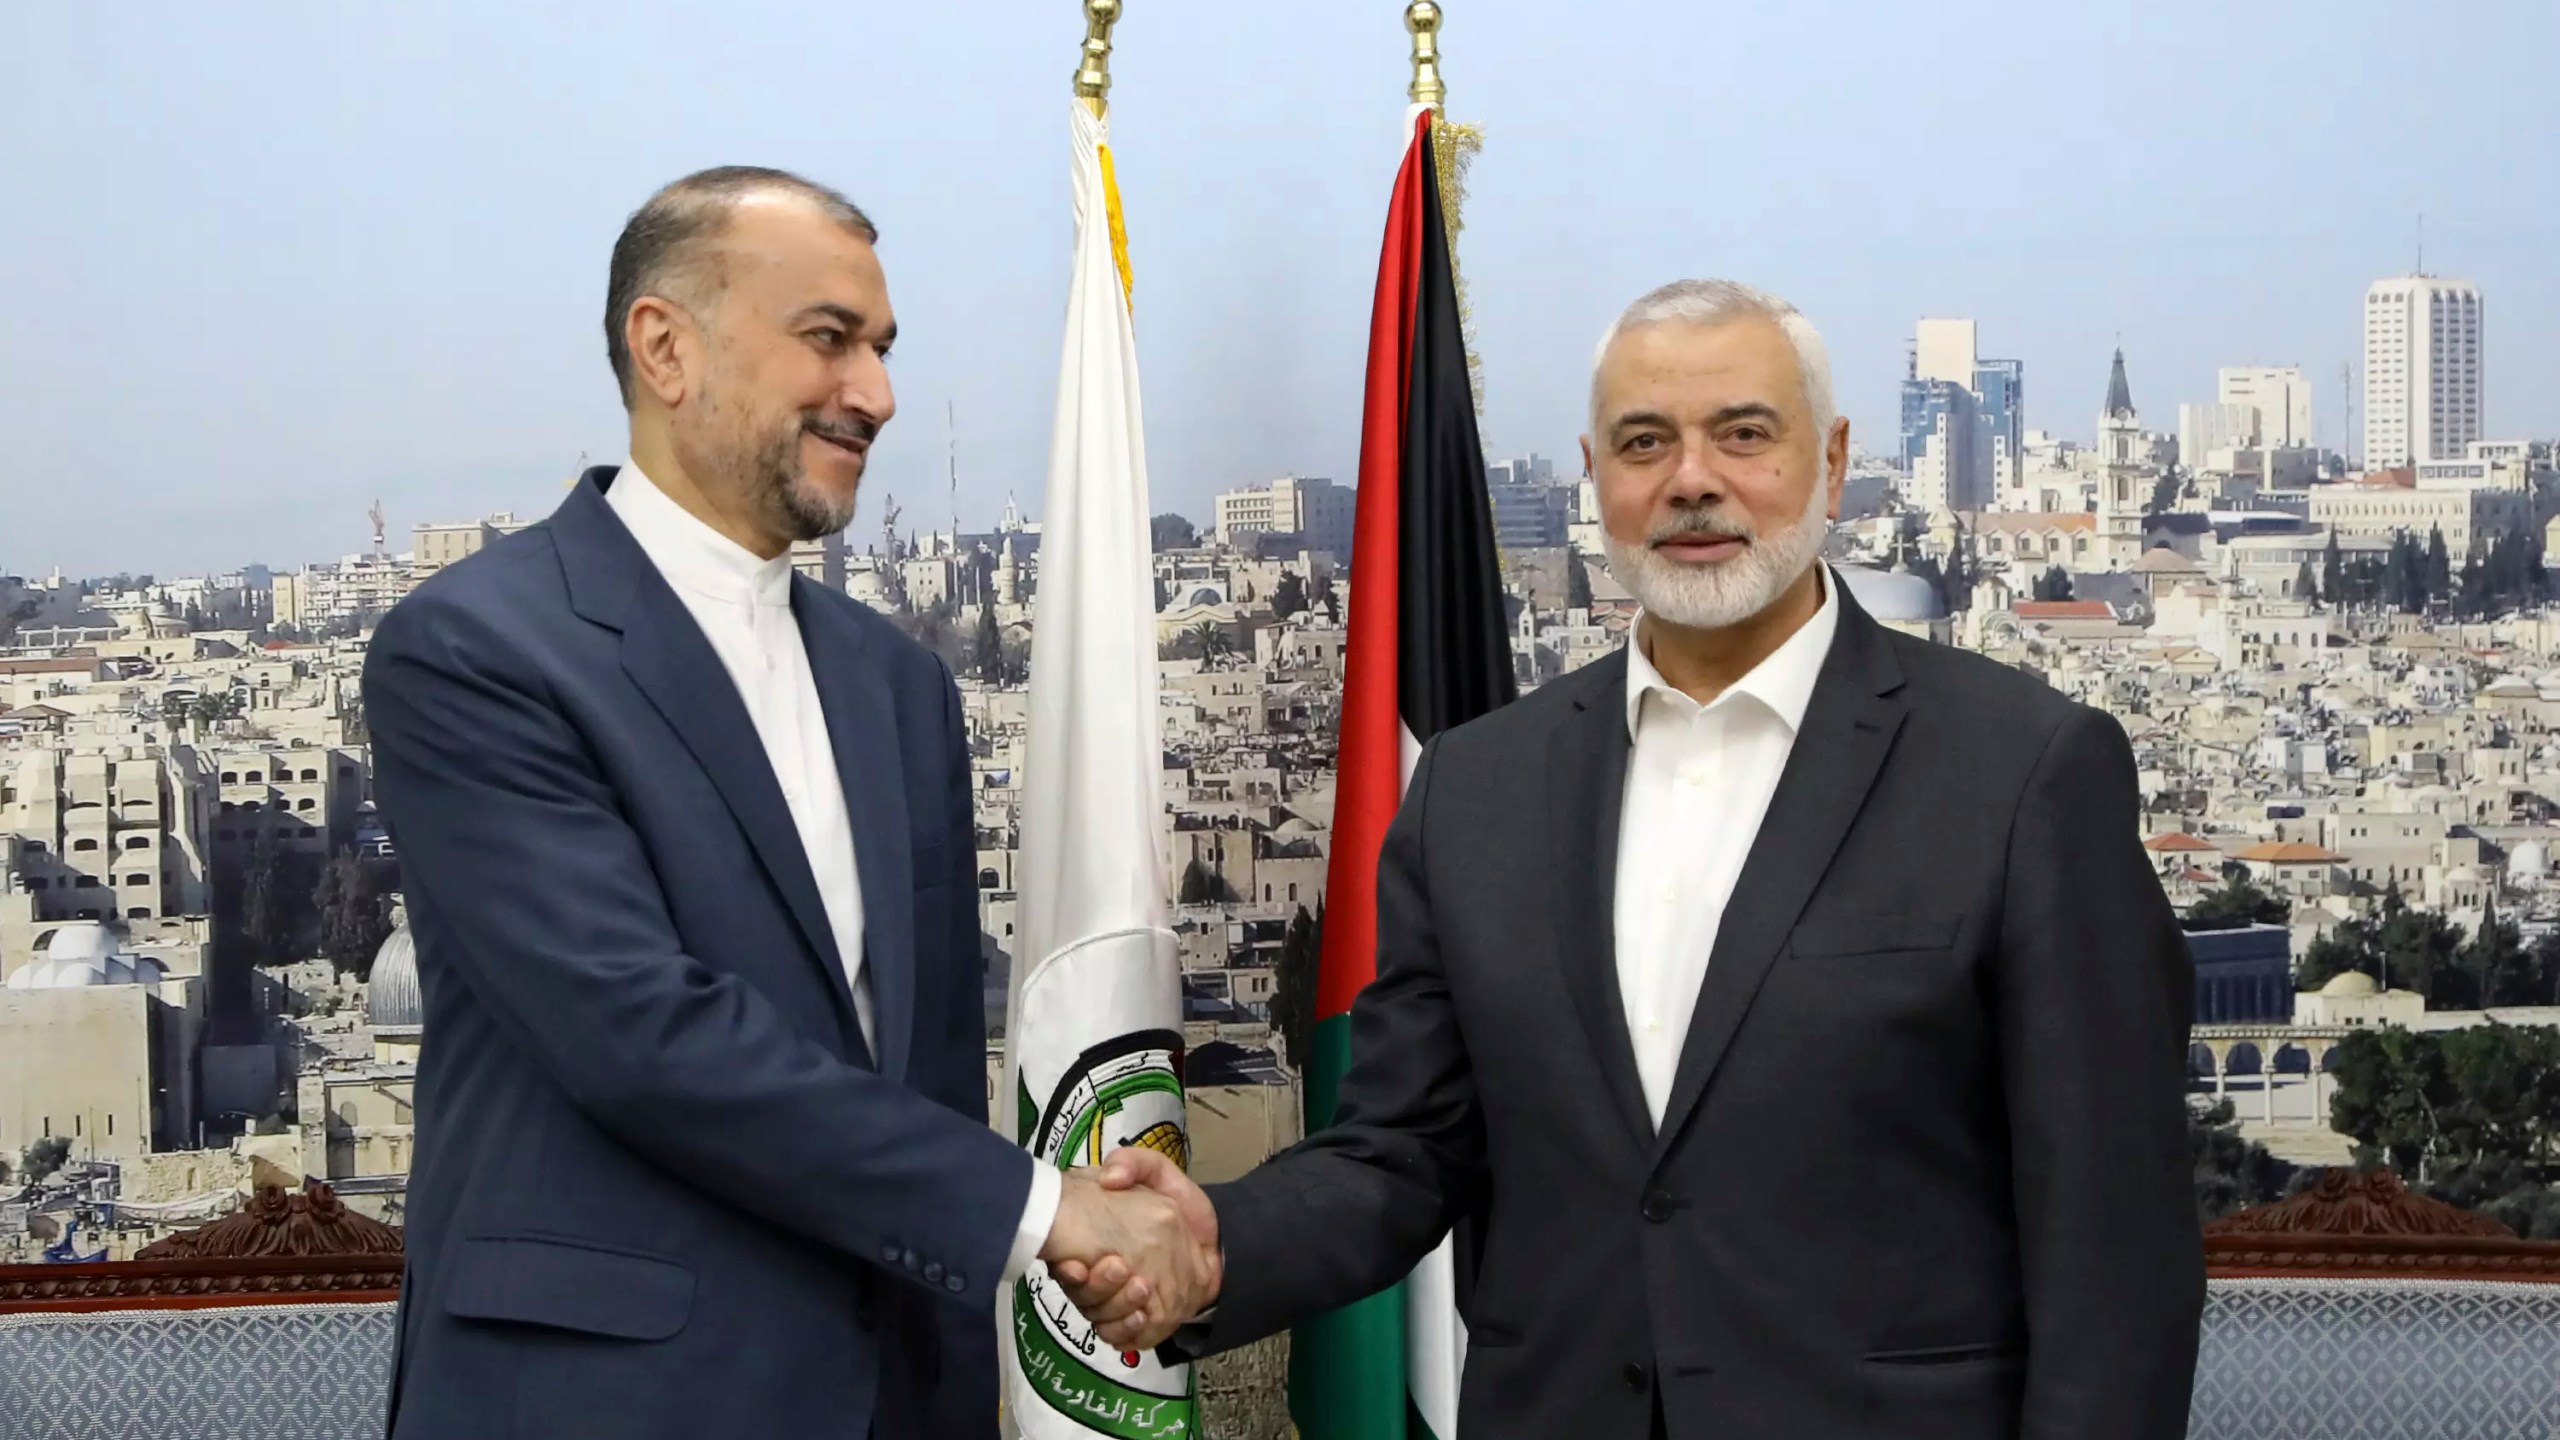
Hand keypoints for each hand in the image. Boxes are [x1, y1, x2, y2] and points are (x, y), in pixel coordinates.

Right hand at [1044, 1147, 1220, 1350]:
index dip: (1069, 1273)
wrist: (1215, 1235)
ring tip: (1140, 1286)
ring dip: (1118, 1309)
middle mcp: (1105, 1279)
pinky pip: (1126, 1340)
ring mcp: (1122, 1303)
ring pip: (1104, 1321)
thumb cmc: (1179, 1203)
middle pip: (1087, 1300)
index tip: (1074, 1267)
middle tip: (1118, 1267)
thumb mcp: (1156, 1172)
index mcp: (1100, 1246)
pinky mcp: (1145, 1323)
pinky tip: (1142, 1317)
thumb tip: (1111, 1178)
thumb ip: (1133, 1163)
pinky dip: (1130, 1332)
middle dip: (1098, 1290)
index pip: (1072, 1270)